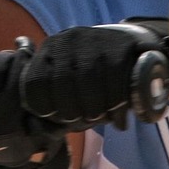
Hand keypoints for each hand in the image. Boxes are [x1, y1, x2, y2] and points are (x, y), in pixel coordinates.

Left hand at [21, 20, 168, 129]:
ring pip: (87, 82)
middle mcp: (67, 40)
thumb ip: (53, 103)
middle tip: (86, 120)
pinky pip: (113, 80)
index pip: (34, 82)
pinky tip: (117, 113)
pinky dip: (114, 102)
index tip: (60, 118)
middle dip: (72, 111)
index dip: (45, 107)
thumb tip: (39, 128)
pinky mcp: (119, 45)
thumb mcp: (71, 82)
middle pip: (61, 85)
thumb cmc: (96, 74)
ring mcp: (93, 40)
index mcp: (50, 49)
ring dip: (94, 108)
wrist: (134, 47)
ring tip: (101, 116)